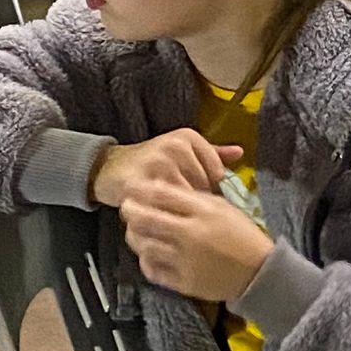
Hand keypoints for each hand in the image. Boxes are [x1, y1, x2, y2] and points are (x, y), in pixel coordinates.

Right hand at [91, 130, 243, 207]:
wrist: (110, 169)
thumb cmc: (152, 163)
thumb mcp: (182, 152)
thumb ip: (212, 153)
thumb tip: (240, 152)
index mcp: (187, 137)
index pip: (217, 172)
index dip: (208, 188)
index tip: (193, 191)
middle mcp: (174, 145)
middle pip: (203, 186)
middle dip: (195, 199)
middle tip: (181, 204)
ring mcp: (157, 163)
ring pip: (186, 197)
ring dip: (181, 209)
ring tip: (170, 208)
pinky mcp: (141, 181)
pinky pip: (166, 206)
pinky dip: (165, 214)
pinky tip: (160, 213)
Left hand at [116, 163, 271, 304]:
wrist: (258, 273)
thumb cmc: (241, 234)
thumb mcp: (223, 207)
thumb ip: (193, 198)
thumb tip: (161, 189)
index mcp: (204, 212)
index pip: (162, 195)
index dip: (142, 189)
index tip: (133, 187)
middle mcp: (191, 235)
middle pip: (147, 219)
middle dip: (131, 210)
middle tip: (127, 207)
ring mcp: (185, 260)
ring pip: (145, 245)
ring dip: (134, 235)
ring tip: (135, 229)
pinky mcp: (183, 282)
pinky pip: (152, 269)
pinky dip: (145, 259)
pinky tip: (148, 253)